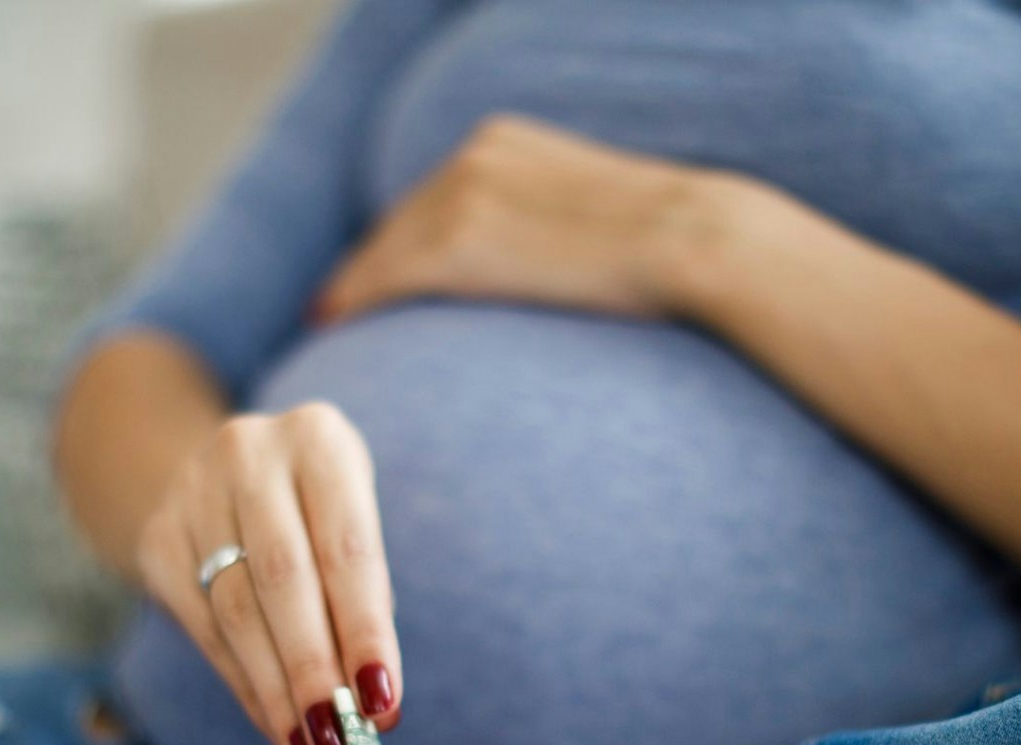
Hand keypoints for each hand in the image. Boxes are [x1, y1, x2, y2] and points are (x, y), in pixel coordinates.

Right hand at [134, 402, 400, 744]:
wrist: (223, 473)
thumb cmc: (317, 514)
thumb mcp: (351, 526)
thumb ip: (364, 602)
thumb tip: (374, 707)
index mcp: (319, 440)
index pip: (347, 549)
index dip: (365, 631)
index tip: (382, 704)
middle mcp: (249, 453)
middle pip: (283, 581)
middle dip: (313, 671)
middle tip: (338, 740)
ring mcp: (192, 492)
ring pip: (236, 611)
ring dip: (277, 693)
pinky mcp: (158, 537)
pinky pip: (203, 627)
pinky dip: (245, 685)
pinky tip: (274, 725)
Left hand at [312, 114, 719, 322]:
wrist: (693, 238)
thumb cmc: (675, 245)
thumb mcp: (602, 217)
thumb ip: (557, 229)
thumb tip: (556, 268)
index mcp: (505, 141)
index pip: (433, 196)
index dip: (399, 240)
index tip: (376, 272)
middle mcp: (472, 155)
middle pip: (398, 220)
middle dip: (367, 263)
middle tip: (332, 306)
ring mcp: (462, 194)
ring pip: (384, 249)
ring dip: (354, 286)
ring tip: (328, 321)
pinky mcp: (459, 240)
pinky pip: (386, 276)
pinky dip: (354, 301)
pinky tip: (333, 326)